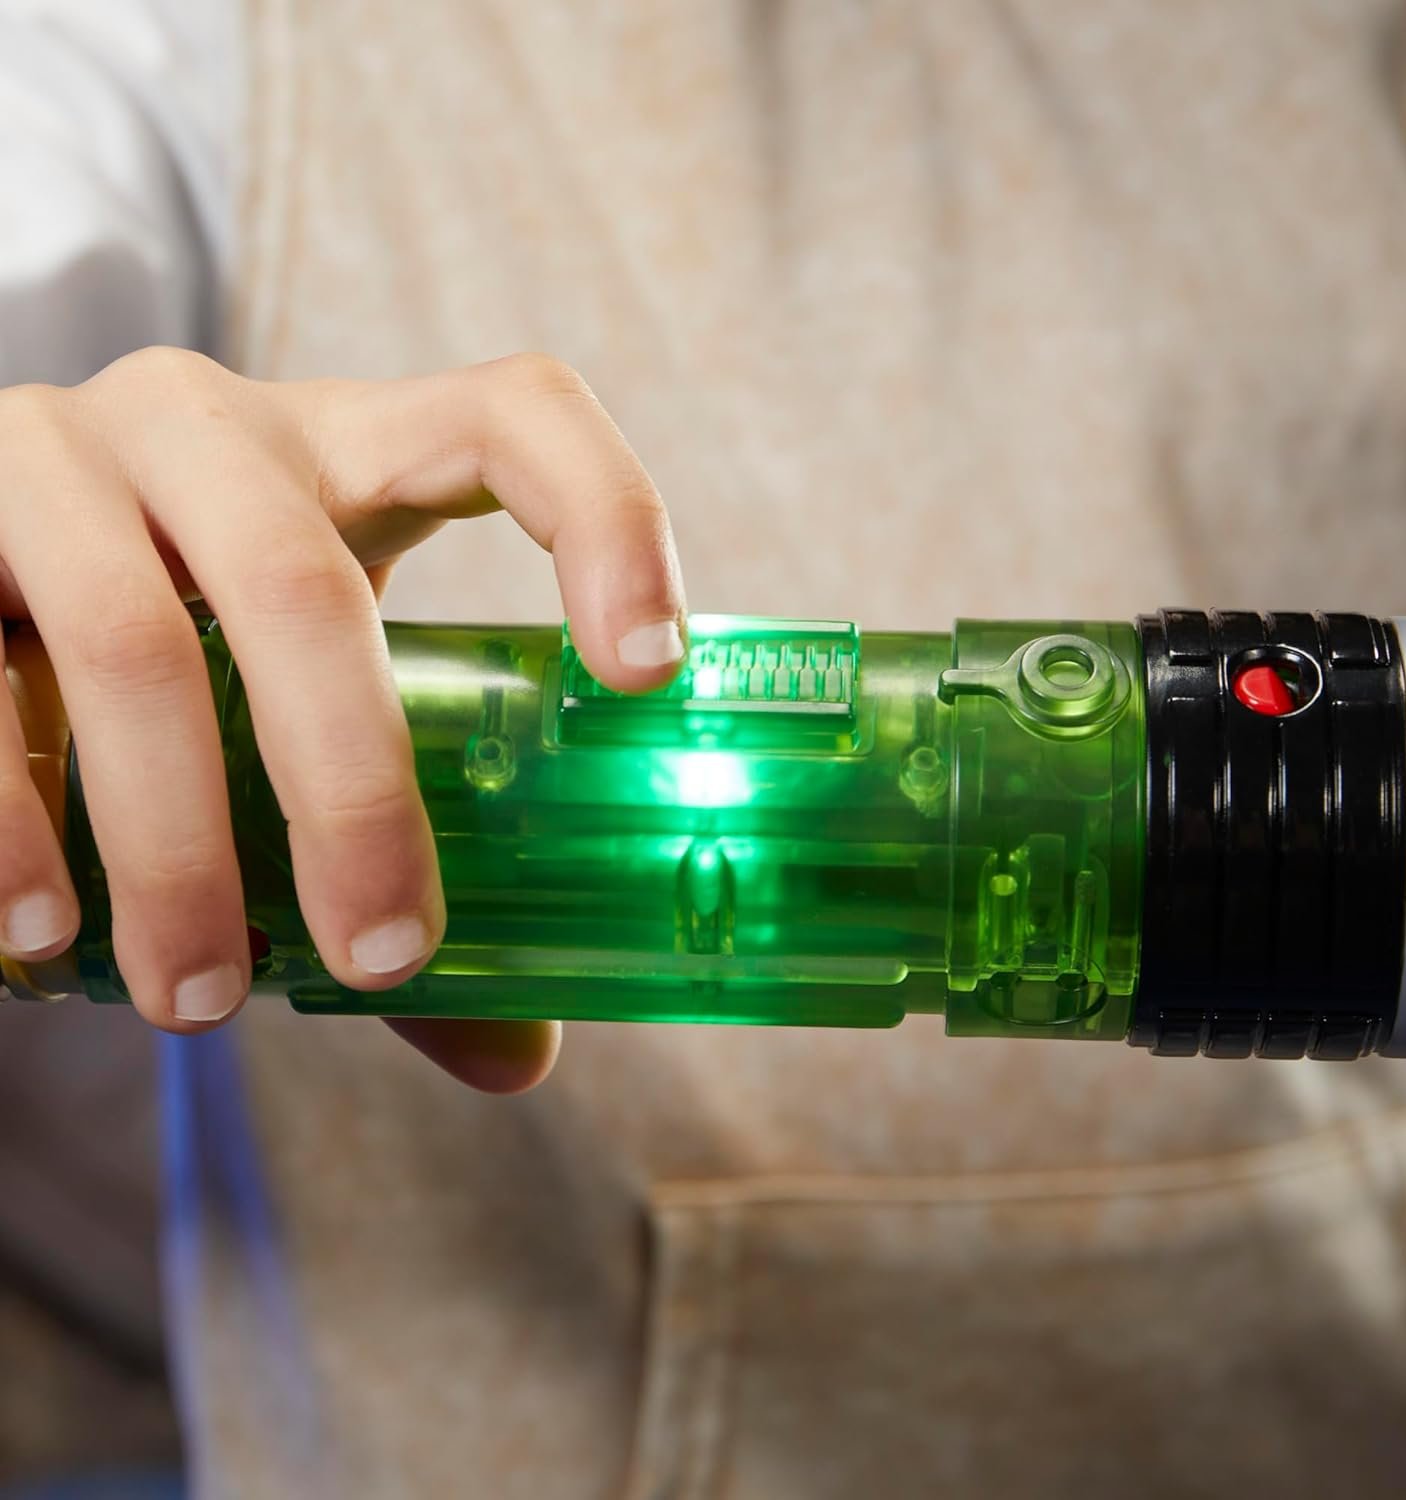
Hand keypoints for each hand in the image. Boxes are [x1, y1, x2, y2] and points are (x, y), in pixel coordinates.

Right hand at [0, 348, 686, 1090]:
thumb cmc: (187, 652)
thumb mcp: (297, 708)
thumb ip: (395, 857)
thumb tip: (521, 1049)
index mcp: (349, 450)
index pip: (513, 419)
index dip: (605, 518)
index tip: (649, 676)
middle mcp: (207, 427)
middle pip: (308, 586)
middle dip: (352, 794)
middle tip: (381, 960)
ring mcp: (51, 454)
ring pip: (135, 642)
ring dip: (175, 846)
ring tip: (198, 1000)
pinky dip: (7, 825)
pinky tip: (39, 940)